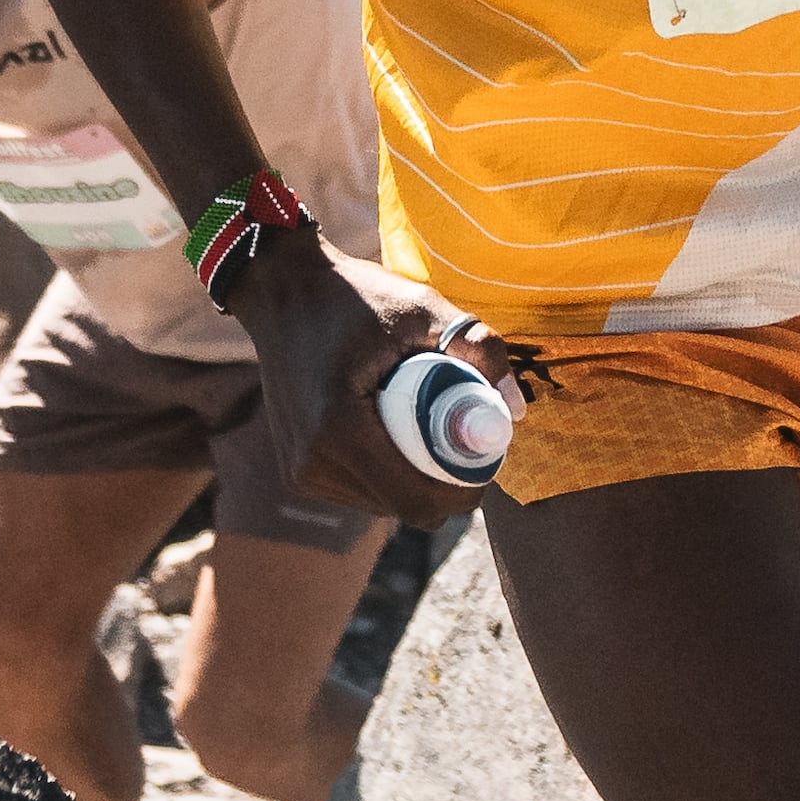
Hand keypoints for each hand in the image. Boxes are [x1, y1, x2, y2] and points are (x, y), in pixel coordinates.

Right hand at [235, 241, 492, 528]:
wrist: (283, 290)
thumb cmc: (355, 295)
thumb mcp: (421, 307)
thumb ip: (477, 347)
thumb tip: (516, 408)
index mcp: (339, 429)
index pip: (417, 500)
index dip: (462, 493)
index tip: (486, 461)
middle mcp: (312, 462)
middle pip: (404, 509)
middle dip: (445, 487)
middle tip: (468, 445)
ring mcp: (299, 471)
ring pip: (382, 506)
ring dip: (415, 484)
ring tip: (433, 436)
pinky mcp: (295, 471)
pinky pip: (359, 492)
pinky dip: (388, 476)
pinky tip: (399, 437)